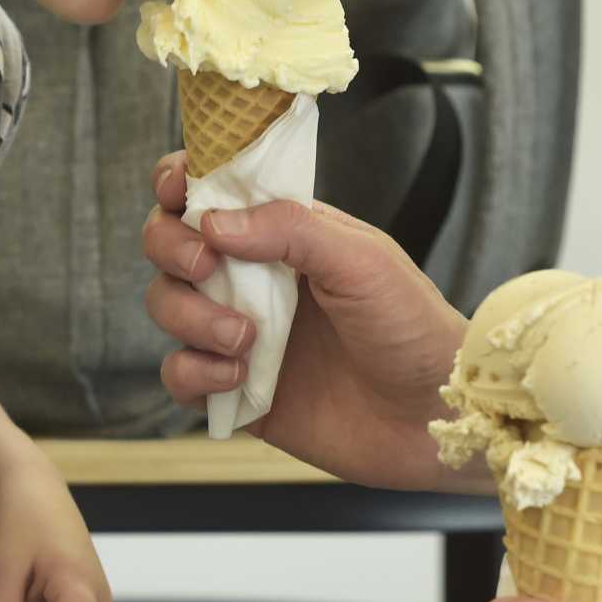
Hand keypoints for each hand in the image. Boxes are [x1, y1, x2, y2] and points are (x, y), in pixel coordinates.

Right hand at [142, 151, 474, 491]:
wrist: (433, 419)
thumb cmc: (413, 328)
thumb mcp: (363, 261)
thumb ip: (292, 229)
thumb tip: (214, 220)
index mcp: (285, 232)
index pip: (213, 190)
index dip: (181, 181)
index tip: (177, 190)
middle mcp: (254, 277)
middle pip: (171, 242)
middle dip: (172, 247)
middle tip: (206, 266)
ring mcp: (240, 334)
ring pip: (167, 304)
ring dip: (189, 315)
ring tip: (244, 340)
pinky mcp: (235, 391)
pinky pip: (179, 374)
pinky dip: (193, 371)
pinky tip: (238, 378)